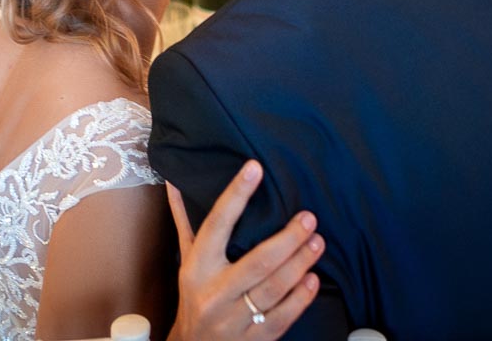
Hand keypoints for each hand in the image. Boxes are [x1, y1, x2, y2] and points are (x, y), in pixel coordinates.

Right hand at [167, 162, 322, 340]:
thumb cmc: (194, 295)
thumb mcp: (187, 259)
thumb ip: (184, 220)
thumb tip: (173, 181)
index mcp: (197, 267)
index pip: (217, 225)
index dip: (236, 195)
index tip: (255, 169)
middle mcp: (214, 293)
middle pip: (257, 261)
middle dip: (288, 239)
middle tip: (309, 218)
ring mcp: (233, 319)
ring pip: (273, 288)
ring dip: (300, 263)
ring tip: (318, 242)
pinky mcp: (253, 339)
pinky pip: (281, 317)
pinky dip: (300, 298)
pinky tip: (313, 279)